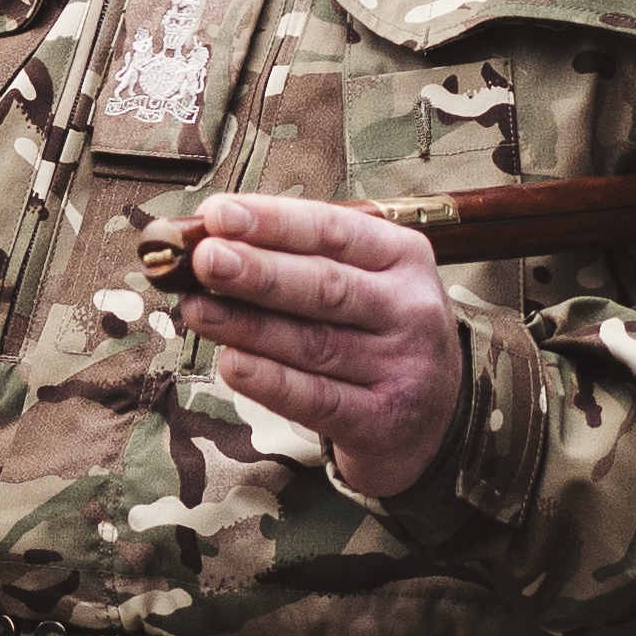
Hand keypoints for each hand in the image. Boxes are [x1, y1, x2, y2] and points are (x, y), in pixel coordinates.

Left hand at [167, 194, 472, 503]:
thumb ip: (298, 257)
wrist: (439, 417)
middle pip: (326, 287)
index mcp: (403, 256)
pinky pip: (317, 399)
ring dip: (248, 325)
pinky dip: (270, 381)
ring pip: (315, 343)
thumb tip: (210, 240)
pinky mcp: (381, 420)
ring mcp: (401, 367)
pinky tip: (232, 364)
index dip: (273, 222)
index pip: (334, 231)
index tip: (218, 215)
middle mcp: (409, 309)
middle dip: (259, 272)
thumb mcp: (363, 279)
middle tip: (204, 260)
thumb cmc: (378, 330)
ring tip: (196, 309)